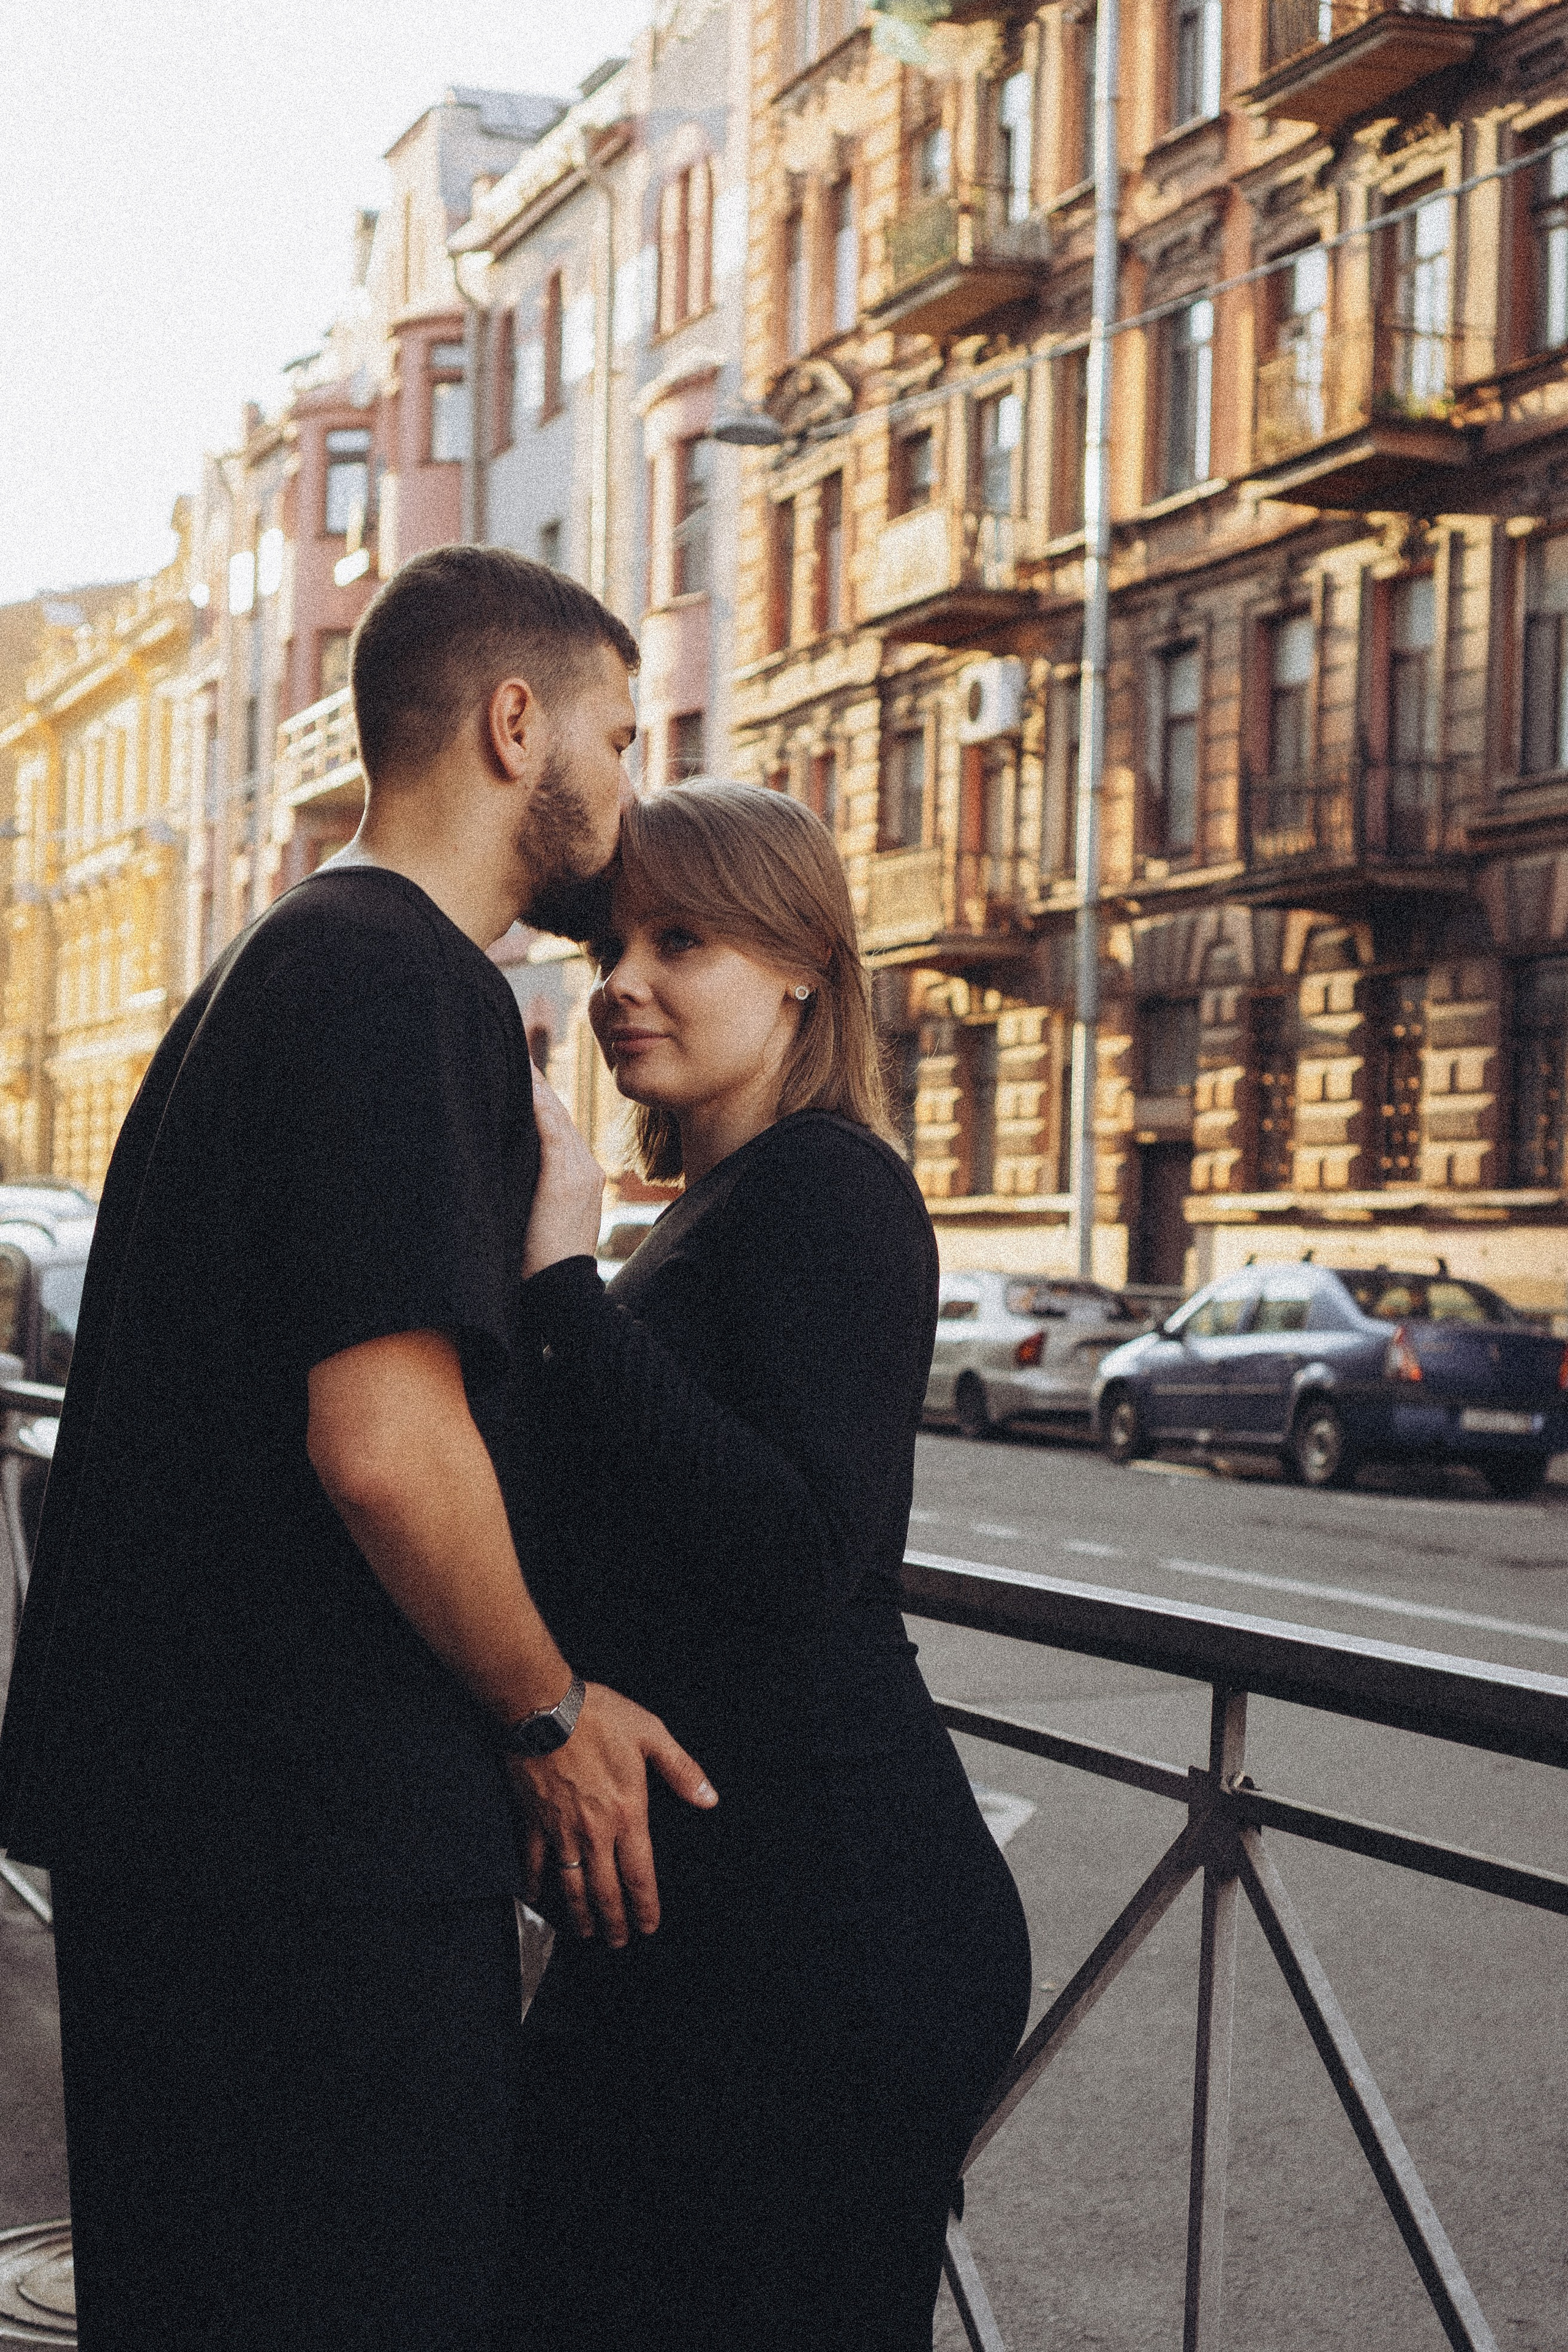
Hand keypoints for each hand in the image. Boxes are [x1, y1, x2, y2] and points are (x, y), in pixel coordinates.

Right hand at [508, 1682, 716, 1946]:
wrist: (543, 1709)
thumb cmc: (599, 1717)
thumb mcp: (651, 1735)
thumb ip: (681, 1771)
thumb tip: (709, 1799)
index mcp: (628, 1814)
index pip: (640, 1874)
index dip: (644, 1906)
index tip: (648, 1927)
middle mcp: (595, 1832)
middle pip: (606, 1890)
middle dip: (614, 1922)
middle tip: (618, 1942)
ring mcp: (561, 1831)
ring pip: (571, 1886)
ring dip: (580, 1914)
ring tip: (586, 1933)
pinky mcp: (533, 1822)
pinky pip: (534, 1863)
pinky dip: (536, 1885)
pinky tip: (538, 1898)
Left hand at [524, 1066, 605, 1277]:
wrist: (561, 1295)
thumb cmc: (539, 1267)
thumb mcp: (535, 1220)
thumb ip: (529, 1188)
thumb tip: (499, 1164)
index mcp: (579, 1176)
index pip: (555, 1125)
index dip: (536, 1097)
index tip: (517, 1071)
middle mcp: (584, 1167)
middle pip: (556, 1112)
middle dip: (533, 1082)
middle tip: (506, 1050)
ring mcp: (579, 1170)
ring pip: (553, 1114)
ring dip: (531, 1084)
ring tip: (508, 1055)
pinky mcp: (567, 1177)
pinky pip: (550, 1128)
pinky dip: (535, 1103)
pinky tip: (519, 1081)